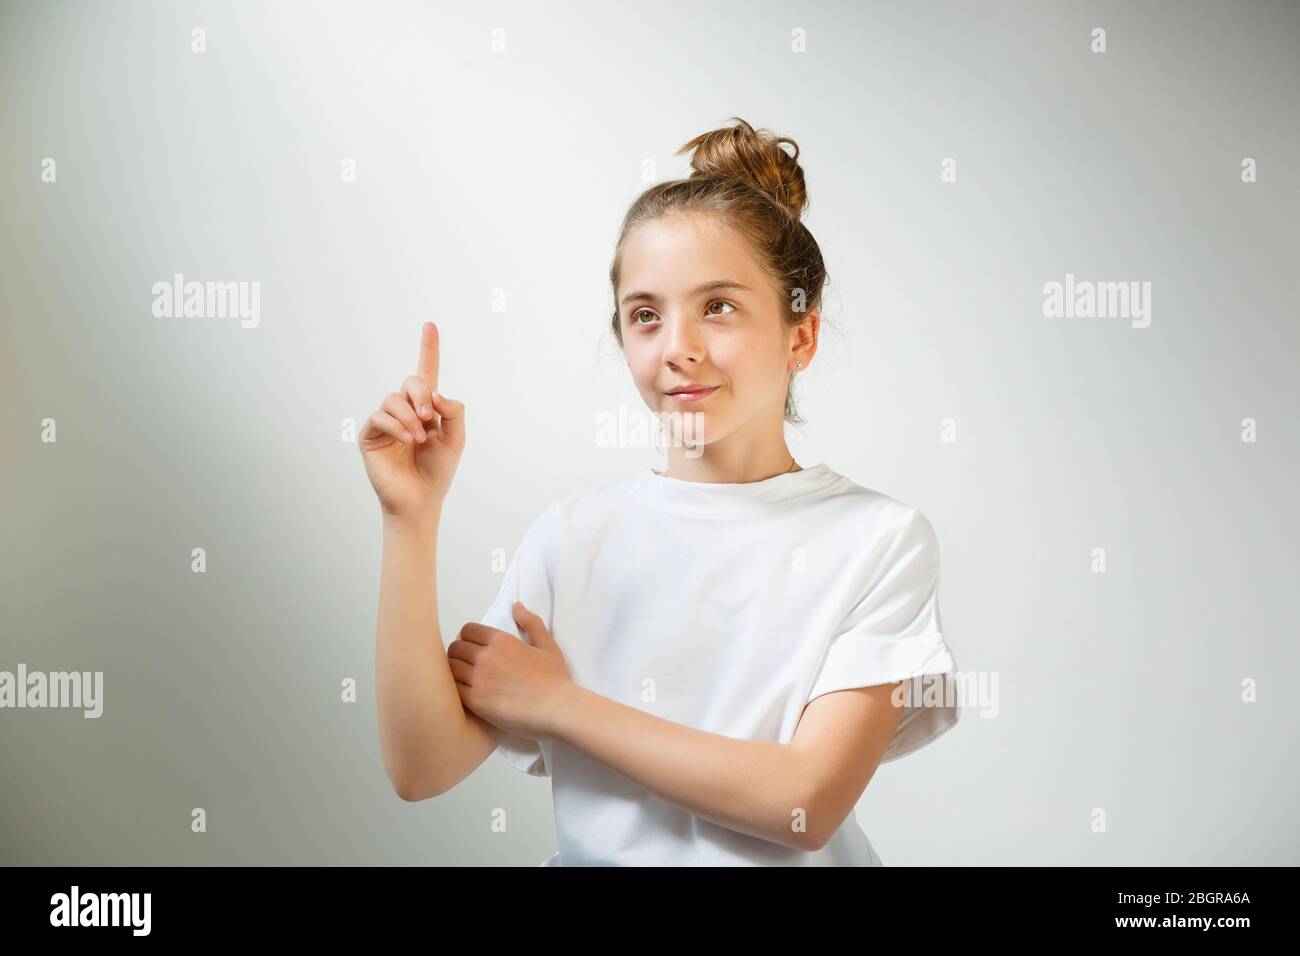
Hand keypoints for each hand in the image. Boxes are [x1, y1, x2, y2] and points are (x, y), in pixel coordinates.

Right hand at [359, 322, 465, 520]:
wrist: (420, 499)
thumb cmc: (438, 471)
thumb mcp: (456, 438)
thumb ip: (453, 411)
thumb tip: (436, 393)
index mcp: (426, 408)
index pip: (427, 372)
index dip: (428, 348)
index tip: (430, 325)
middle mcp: (405, 410)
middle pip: (410, 382)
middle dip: (421, 394)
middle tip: (429, 416)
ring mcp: (386, 421)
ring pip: (393, 398)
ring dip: (410, 415)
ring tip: (419, 437)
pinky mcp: (370, 435)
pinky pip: (379, 416)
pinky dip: (396, 425)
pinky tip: (408, 439)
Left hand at [448, 602, 573, 739]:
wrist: (557, 710)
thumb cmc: (555, 679)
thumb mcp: (547, 645)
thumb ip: (531, 623)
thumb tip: (517, 606)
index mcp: (501, 641)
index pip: (468, 630)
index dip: (467, 637)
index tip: (471, 646)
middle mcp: (486, 657)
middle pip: (455, 648)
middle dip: (458, 653)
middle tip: (466, 663)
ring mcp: (479, 680)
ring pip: (451, 668)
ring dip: (455, 671)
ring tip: (465, 678)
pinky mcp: (475, 702)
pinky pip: (453, 690)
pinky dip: (456, 690)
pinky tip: (467, 692)